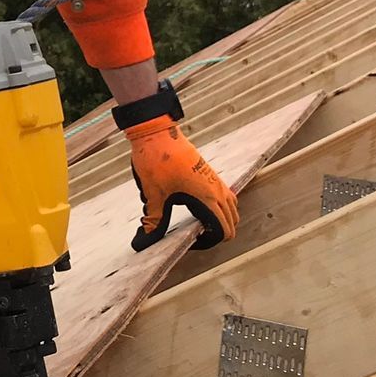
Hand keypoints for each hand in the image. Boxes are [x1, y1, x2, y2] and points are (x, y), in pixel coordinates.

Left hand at [121, 115, 237, 251]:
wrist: (158, 133)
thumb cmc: (157, 162)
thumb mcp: (154, 196)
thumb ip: (153, 222)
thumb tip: (142, 242)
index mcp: (207, 198)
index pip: (223, 231)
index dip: (209, 243)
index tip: (192, 242)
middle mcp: (218, 190)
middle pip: (232, 222)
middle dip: (217, 234)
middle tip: (194, 236)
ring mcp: (217, 180)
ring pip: (233, 208)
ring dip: (223, 220)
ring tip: (200, 224)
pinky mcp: (211, 173)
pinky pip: (228, 194)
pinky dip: (222, 206)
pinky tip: (201, 207)